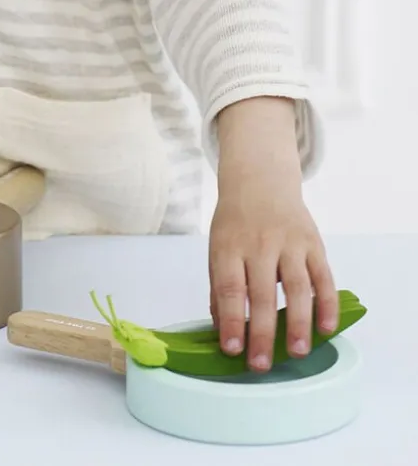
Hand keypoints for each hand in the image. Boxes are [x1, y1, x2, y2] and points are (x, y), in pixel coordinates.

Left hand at [208, 164, 338, 371]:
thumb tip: (223, 330)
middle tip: (262, 364)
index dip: (232, 320)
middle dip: (263, 332)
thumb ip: (220, 287)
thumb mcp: (217, 248)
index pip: (230, 287)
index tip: (232, 349)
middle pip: (262, 292)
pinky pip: (323, 277)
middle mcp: (259, 243)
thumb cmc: (235, 223)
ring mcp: (289, 242)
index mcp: (229, 246)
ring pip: (296, 287)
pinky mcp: (313, 242)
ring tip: (297, 352)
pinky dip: (327, 304)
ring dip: (298, 322)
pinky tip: (326, 329)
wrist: (260, 180)